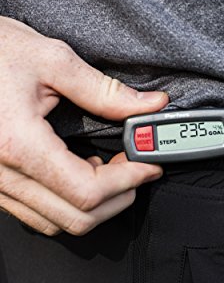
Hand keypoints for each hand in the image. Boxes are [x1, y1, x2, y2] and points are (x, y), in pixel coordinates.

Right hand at [0, 16, 168, 235]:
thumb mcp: (52, 60)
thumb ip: (105, 91)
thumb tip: (150, 105)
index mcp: (18, 144)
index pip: (87, 191)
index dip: (128, 182)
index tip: (149, 166)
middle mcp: (0, 174)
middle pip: (76, 218)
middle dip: (118, 198)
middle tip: (137, 170)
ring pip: (55, 222)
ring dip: (93, 206)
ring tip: (110, 171)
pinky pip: (34, 213)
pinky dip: (66, 203)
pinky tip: (78, 172)